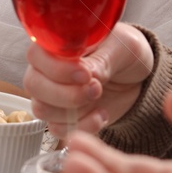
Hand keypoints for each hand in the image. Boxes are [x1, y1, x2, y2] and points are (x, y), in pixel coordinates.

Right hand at [21, 23, 153, 136]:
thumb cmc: (126, 53)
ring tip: (99, 98)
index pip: (36, 55)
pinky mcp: (63, 117)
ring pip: (42, 109)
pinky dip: (82, 126)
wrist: (138, 79)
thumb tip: (87, 74)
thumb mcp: (121, 48)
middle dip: (65, 93)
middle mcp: (47, 69)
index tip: (85, 74)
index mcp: (56, 44)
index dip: (57, 68)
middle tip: (96, 89)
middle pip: (33, 85)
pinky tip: (101, 114)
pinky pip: (58, 129)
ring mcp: (52, 95)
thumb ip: (101, 59)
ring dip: (73, 110)